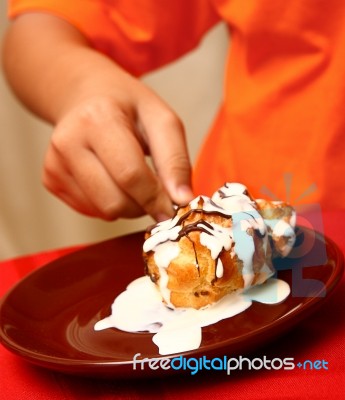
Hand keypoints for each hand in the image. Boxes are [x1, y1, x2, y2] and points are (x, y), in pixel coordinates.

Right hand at [42, 88, 193, 220]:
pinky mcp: (51, 179)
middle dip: (143, 204)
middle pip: (115, 202)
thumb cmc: (127, 106)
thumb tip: (182, 200)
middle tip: (153, 188)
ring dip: (128, 205)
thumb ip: (175, 160)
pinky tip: (111, 179)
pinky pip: (91, 211)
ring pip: (104, 212)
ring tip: (130, 177)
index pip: (131, 176)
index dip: (157, 199)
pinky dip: (110, 202)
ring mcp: (55, 163)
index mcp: (97, 120)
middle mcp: (68, 142)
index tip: (174, 209)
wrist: (85, 96)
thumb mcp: (162, 119)